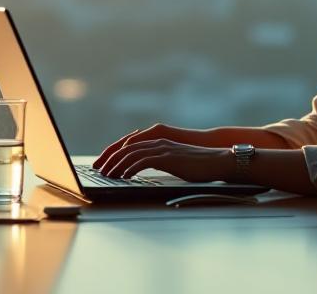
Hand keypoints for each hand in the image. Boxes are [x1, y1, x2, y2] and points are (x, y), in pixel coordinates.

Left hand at [96, 138, 233, 181]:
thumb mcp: (174, 161)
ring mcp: (163, 147)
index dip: (114, 153)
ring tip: (107, 174)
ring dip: (117, 164)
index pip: (129, 145)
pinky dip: (131, 168)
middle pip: (126, 147)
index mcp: (158, 140)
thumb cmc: (198, 165)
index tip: (102, 163)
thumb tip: (143, 169)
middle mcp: (158, 141)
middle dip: (109, 158)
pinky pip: (144, 161)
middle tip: (98, 169)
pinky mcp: (168, 156)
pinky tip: (124, 176)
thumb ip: (158, 161)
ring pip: (132, 153)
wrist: (218, 160)